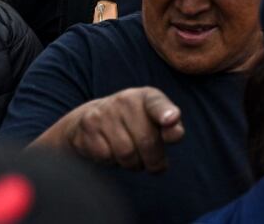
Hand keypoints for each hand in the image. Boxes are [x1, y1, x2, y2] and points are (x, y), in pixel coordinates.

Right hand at [62, 87, 183, 172]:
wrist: (92, 115)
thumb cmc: (135, 120)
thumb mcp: (156, 118)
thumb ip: (171, 126)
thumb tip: (176, 134)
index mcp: (147, 96)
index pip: (157, 103)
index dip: (165, 112)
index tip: (172, 119)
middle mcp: (125, 100)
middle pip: (146, 140)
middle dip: (155, 160)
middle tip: (157, 166)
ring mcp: (104, 113)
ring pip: (126, 153)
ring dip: (135, 164)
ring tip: (136, 159)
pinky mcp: (87, 129)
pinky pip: (106, 157)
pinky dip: (114, 162)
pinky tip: (114, 153)